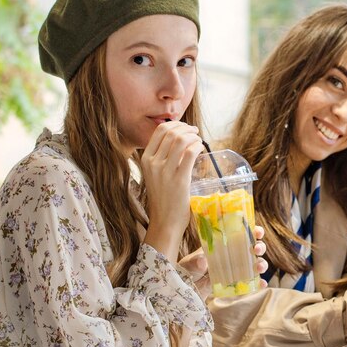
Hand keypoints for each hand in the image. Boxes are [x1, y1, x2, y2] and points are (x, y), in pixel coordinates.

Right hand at [141, 120, 203, 258]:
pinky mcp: (179, 179)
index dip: (176, 124)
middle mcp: (153, 163)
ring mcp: (165, 171)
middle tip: (195, 132)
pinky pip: (190, 153)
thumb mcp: (156, 175)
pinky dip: (198, 146)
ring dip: (193, 136)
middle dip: (186, 128)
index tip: (186, 127)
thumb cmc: (163, 198)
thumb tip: (180, 140)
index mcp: (145, 160)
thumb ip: (163, 158)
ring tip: (199, 140)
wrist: (165, 221)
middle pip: (171, 132)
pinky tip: (201, 149)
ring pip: (181, 140)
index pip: (159, 131)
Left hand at [179, 226, 268, 300]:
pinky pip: (250, 282)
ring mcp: (236, 269)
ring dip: (261, 264)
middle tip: (256, 250)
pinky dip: (258, 283)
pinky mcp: (236, 284)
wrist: (185, 288)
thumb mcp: (189, 263)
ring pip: (255, 264)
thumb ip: (194, 262)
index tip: (257, 231)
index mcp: (224, 244)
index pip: (241, 233)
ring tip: (259, 268)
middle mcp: (233, 255)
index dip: (253, 230)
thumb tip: (202, 261)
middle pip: (252, 247)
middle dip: (259, 247)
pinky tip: (261, 284)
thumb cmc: (187, 270)